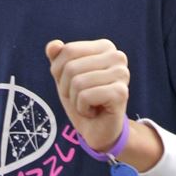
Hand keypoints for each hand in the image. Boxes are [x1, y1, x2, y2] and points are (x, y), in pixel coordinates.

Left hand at [45, 38, 128, 155]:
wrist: (98, 130)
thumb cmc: (82, 100)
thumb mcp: (64, 77)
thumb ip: (57, 58)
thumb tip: (53, 45)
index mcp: (105, 47)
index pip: (68, 50)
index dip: (59, 71)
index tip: (73, 84)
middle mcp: (117, 56)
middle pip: (71, 67)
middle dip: (67, 88)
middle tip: (82, 98)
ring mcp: (122, 74)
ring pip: (77, 83)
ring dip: (76, 100)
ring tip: (88, 105)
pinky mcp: (121, 93)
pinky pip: (85, 97)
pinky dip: (83, 109)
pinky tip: (94, 112)